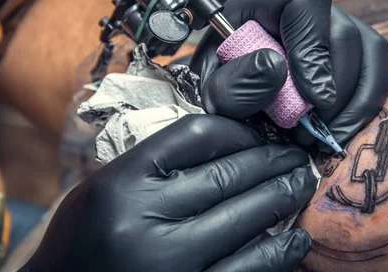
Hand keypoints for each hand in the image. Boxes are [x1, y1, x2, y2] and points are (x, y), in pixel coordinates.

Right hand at [28, 115, 316, 271]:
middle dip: (271, 160)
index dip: (236, 130)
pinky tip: (296, 238)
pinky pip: (248, 269)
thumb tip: (223, 142)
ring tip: (302, 183)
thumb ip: (152, 166)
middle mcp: (141, 220)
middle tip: (296, 155)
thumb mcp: (104, 190)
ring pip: (244, 218)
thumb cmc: (85, 240)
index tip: (256, 133)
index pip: (193, 136)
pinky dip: (280, 252)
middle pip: (225, 174)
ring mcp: (167, 264)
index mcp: (119, 182)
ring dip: (283, 197)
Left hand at [190, 0, 387, 149]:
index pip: (305, 0)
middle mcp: (304, 7)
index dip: (313, 46)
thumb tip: (276, 68)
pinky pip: (376, 72)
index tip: (311, 97)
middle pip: (342, 32)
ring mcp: (333, 26)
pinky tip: (338, 132)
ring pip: (368, 51)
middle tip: (310, 130)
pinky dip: (363, 108)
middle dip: (334, 89)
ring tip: (320, 136)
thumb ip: (232, 83)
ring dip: (351, 102)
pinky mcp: (353, 52)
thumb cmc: (219, 93)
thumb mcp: (211, 92)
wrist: (231, 104)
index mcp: (260, 2)